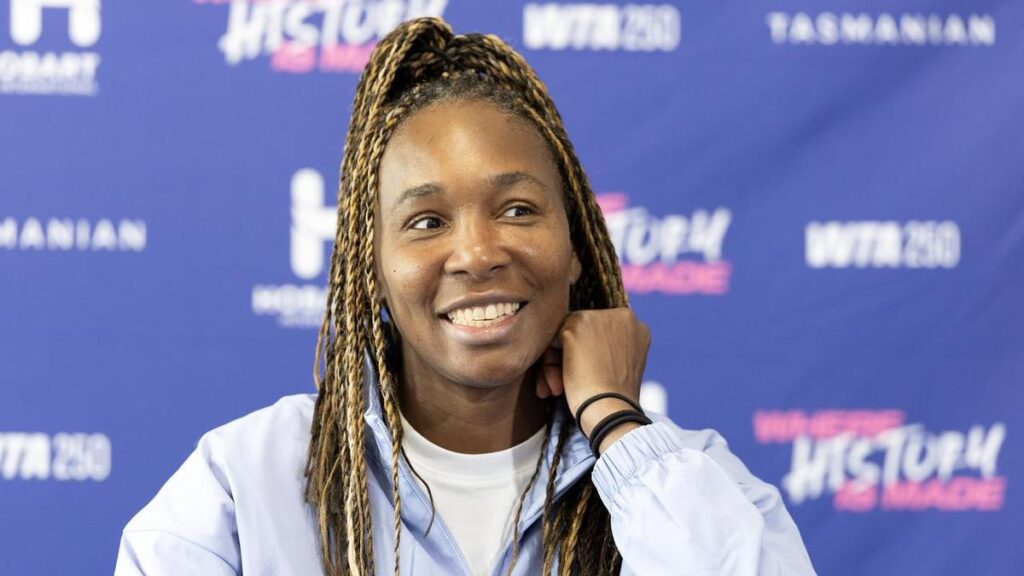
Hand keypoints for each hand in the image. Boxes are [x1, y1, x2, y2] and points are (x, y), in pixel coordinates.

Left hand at [535, 308, 650, 451]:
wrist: (611, 411)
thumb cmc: (614, 401)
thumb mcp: (618, 369)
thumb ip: (604, 351)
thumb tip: (577, 349)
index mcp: (636, 328)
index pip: (599, 335)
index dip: (588, 360)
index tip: (585, 383)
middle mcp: (622, 317)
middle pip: (581, 333)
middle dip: (568, 362)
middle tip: (560, 391)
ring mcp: (600, 318)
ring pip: (564, 336)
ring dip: (555, 367)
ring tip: (556, 393)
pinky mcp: (577, 326)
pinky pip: (551, 340)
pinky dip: (548, 365)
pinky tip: (556, 387)